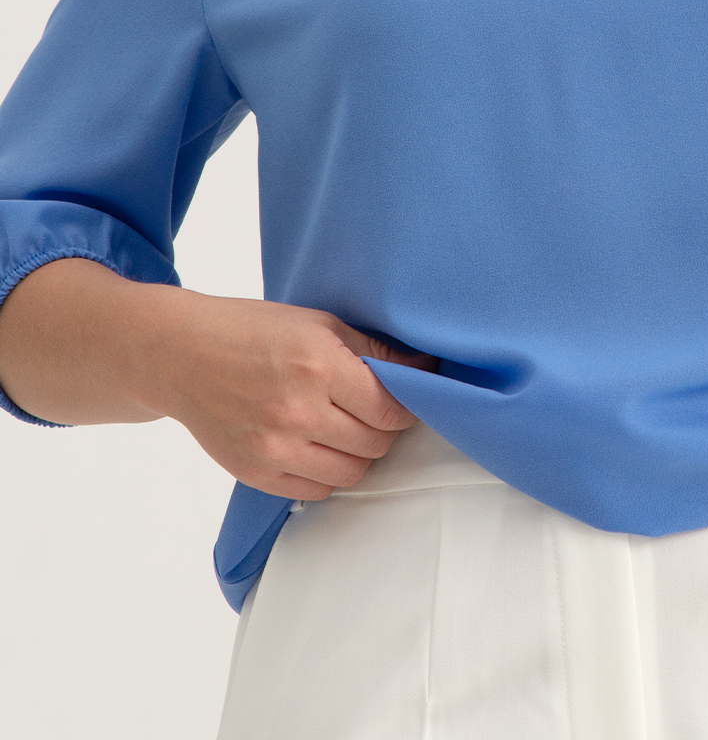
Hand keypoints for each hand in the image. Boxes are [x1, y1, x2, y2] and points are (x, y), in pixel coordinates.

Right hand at [140, 290, 437, 501]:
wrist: (181, 355)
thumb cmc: (250, 329)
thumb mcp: (316, 321)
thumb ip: (370, 349)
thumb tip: (421, 366)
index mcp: (318, 365)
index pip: (389, 407)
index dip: (410, 406)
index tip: (413, 398)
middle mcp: (298, 410)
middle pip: (375, 443)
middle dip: (386, 428)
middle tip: (378, 410)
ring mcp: (275, 447)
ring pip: (352, 473)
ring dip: (360, 454)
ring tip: (348, 429)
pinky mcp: (256, 472)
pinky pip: (316, 491)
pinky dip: (328, 473)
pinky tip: (319, 446)